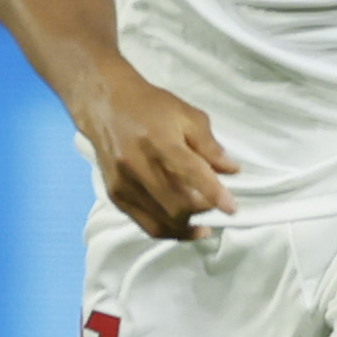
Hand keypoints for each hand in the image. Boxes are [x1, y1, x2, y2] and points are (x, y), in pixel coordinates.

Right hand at [81, 74, 237, 239]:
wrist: (105, 106)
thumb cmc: (151, 107)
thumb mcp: (187, 116)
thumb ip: (210, 146)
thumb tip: (231, 170)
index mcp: (159, 141)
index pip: (191, 173)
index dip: (214, 194)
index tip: (231, 208)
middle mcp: (138, 165)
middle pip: (176, 204)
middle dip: (202, 210)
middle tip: (215, 204)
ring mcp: (124, 184)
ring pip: (162, 221)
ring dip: (188, 225)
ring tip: (203, 221)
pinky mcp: (116, 195)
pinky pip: (146, 225)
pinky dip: (169, 231)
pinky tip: (185, 227)